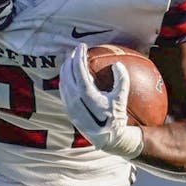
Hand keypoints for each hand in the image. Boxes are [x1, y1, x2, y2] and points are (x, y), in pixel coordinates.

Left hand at [59, 43, 144, 158]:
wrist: (107, 138)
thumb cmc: (117, 117)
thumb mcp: (122, 99)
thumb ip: (121, 81)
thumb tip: (118, 64)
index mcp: (89, 98)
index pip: (79, 73)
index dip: (79, 58)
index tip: (81, 47)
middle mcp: (76, 102)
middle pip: (68, 76)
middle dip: (70, 60)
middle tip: (75, 49)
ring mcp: (70, 107)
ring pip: (63, 82)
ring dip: (66, 69)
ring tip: (71, 58)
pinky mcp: (68, 111)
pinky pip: (63, 91)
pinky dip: (65, 79)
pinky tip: (68, 73)